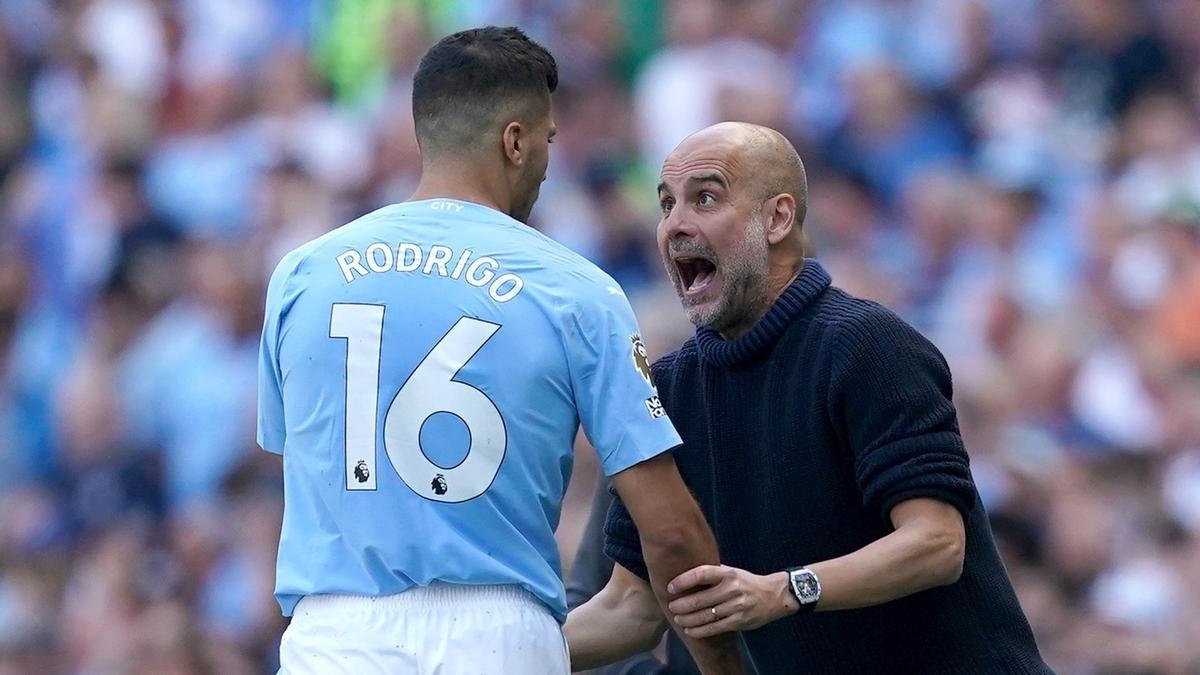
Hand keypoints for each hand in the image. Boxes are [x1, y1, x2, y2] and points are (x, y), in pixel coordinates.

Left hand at [666, 565, 799, 637]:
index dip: (683, 580)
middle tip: (671, 606)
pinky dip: (700, 631)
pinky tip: (689, 630)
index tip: (671, 587)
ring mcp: (737, 606)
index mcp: (728, 574)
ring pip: (706, 616)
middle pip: (700, 599)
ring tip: (677, 618)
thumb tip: (685, 571)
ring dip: (688, 619)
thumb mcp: (732, 571)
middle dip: (681, 605)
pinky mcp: (740, 621)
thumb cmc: (746, 582)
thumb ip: (712, 572)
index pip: (701, 574)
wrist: (774, 596)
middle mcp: (732, 589)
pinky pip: (715, 628)